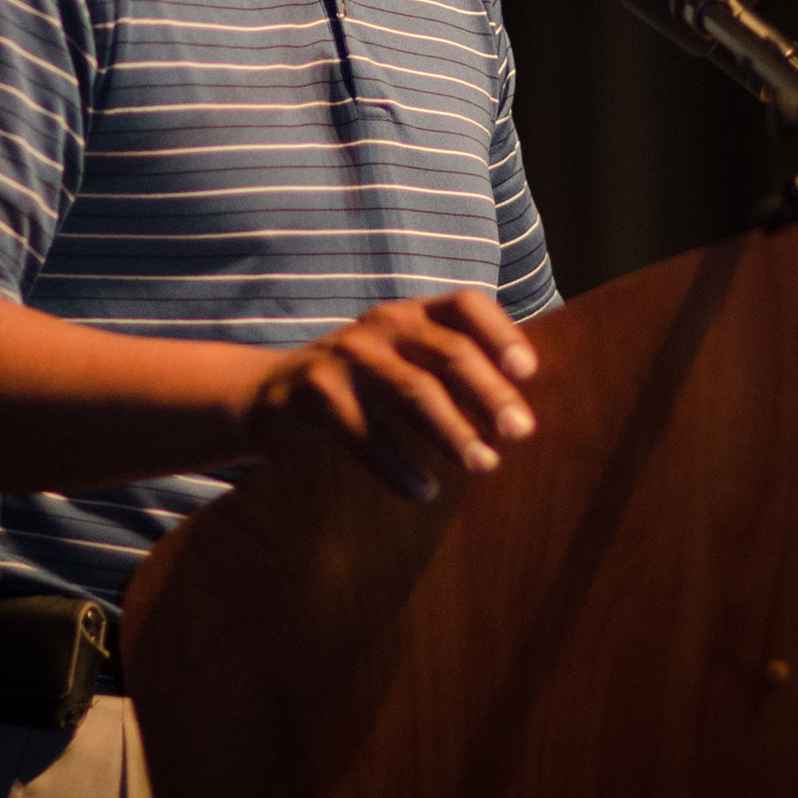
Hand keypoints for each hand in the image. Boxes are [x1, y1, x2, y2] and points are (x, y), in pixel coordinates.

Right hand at [243, 290, 537, 502]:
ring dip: (453, 431)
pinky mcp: (316, 396)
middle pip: (448, 352)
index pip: (464, 304)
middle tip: (521, 432)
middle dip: (489, 393)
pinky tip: (424, 493)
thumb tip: (520, 406)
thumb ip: (447, 366)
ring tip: (484, 465)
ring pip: (413, 391)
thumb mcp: (399, 358)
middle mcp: (380, 326)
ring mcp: (346, 358)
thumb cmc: (358, 383)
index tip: (528, 371)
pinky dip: (400, 468)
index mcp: (408, 313)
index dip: (500, 332)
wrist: (270, 396)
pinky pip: (367, 437)